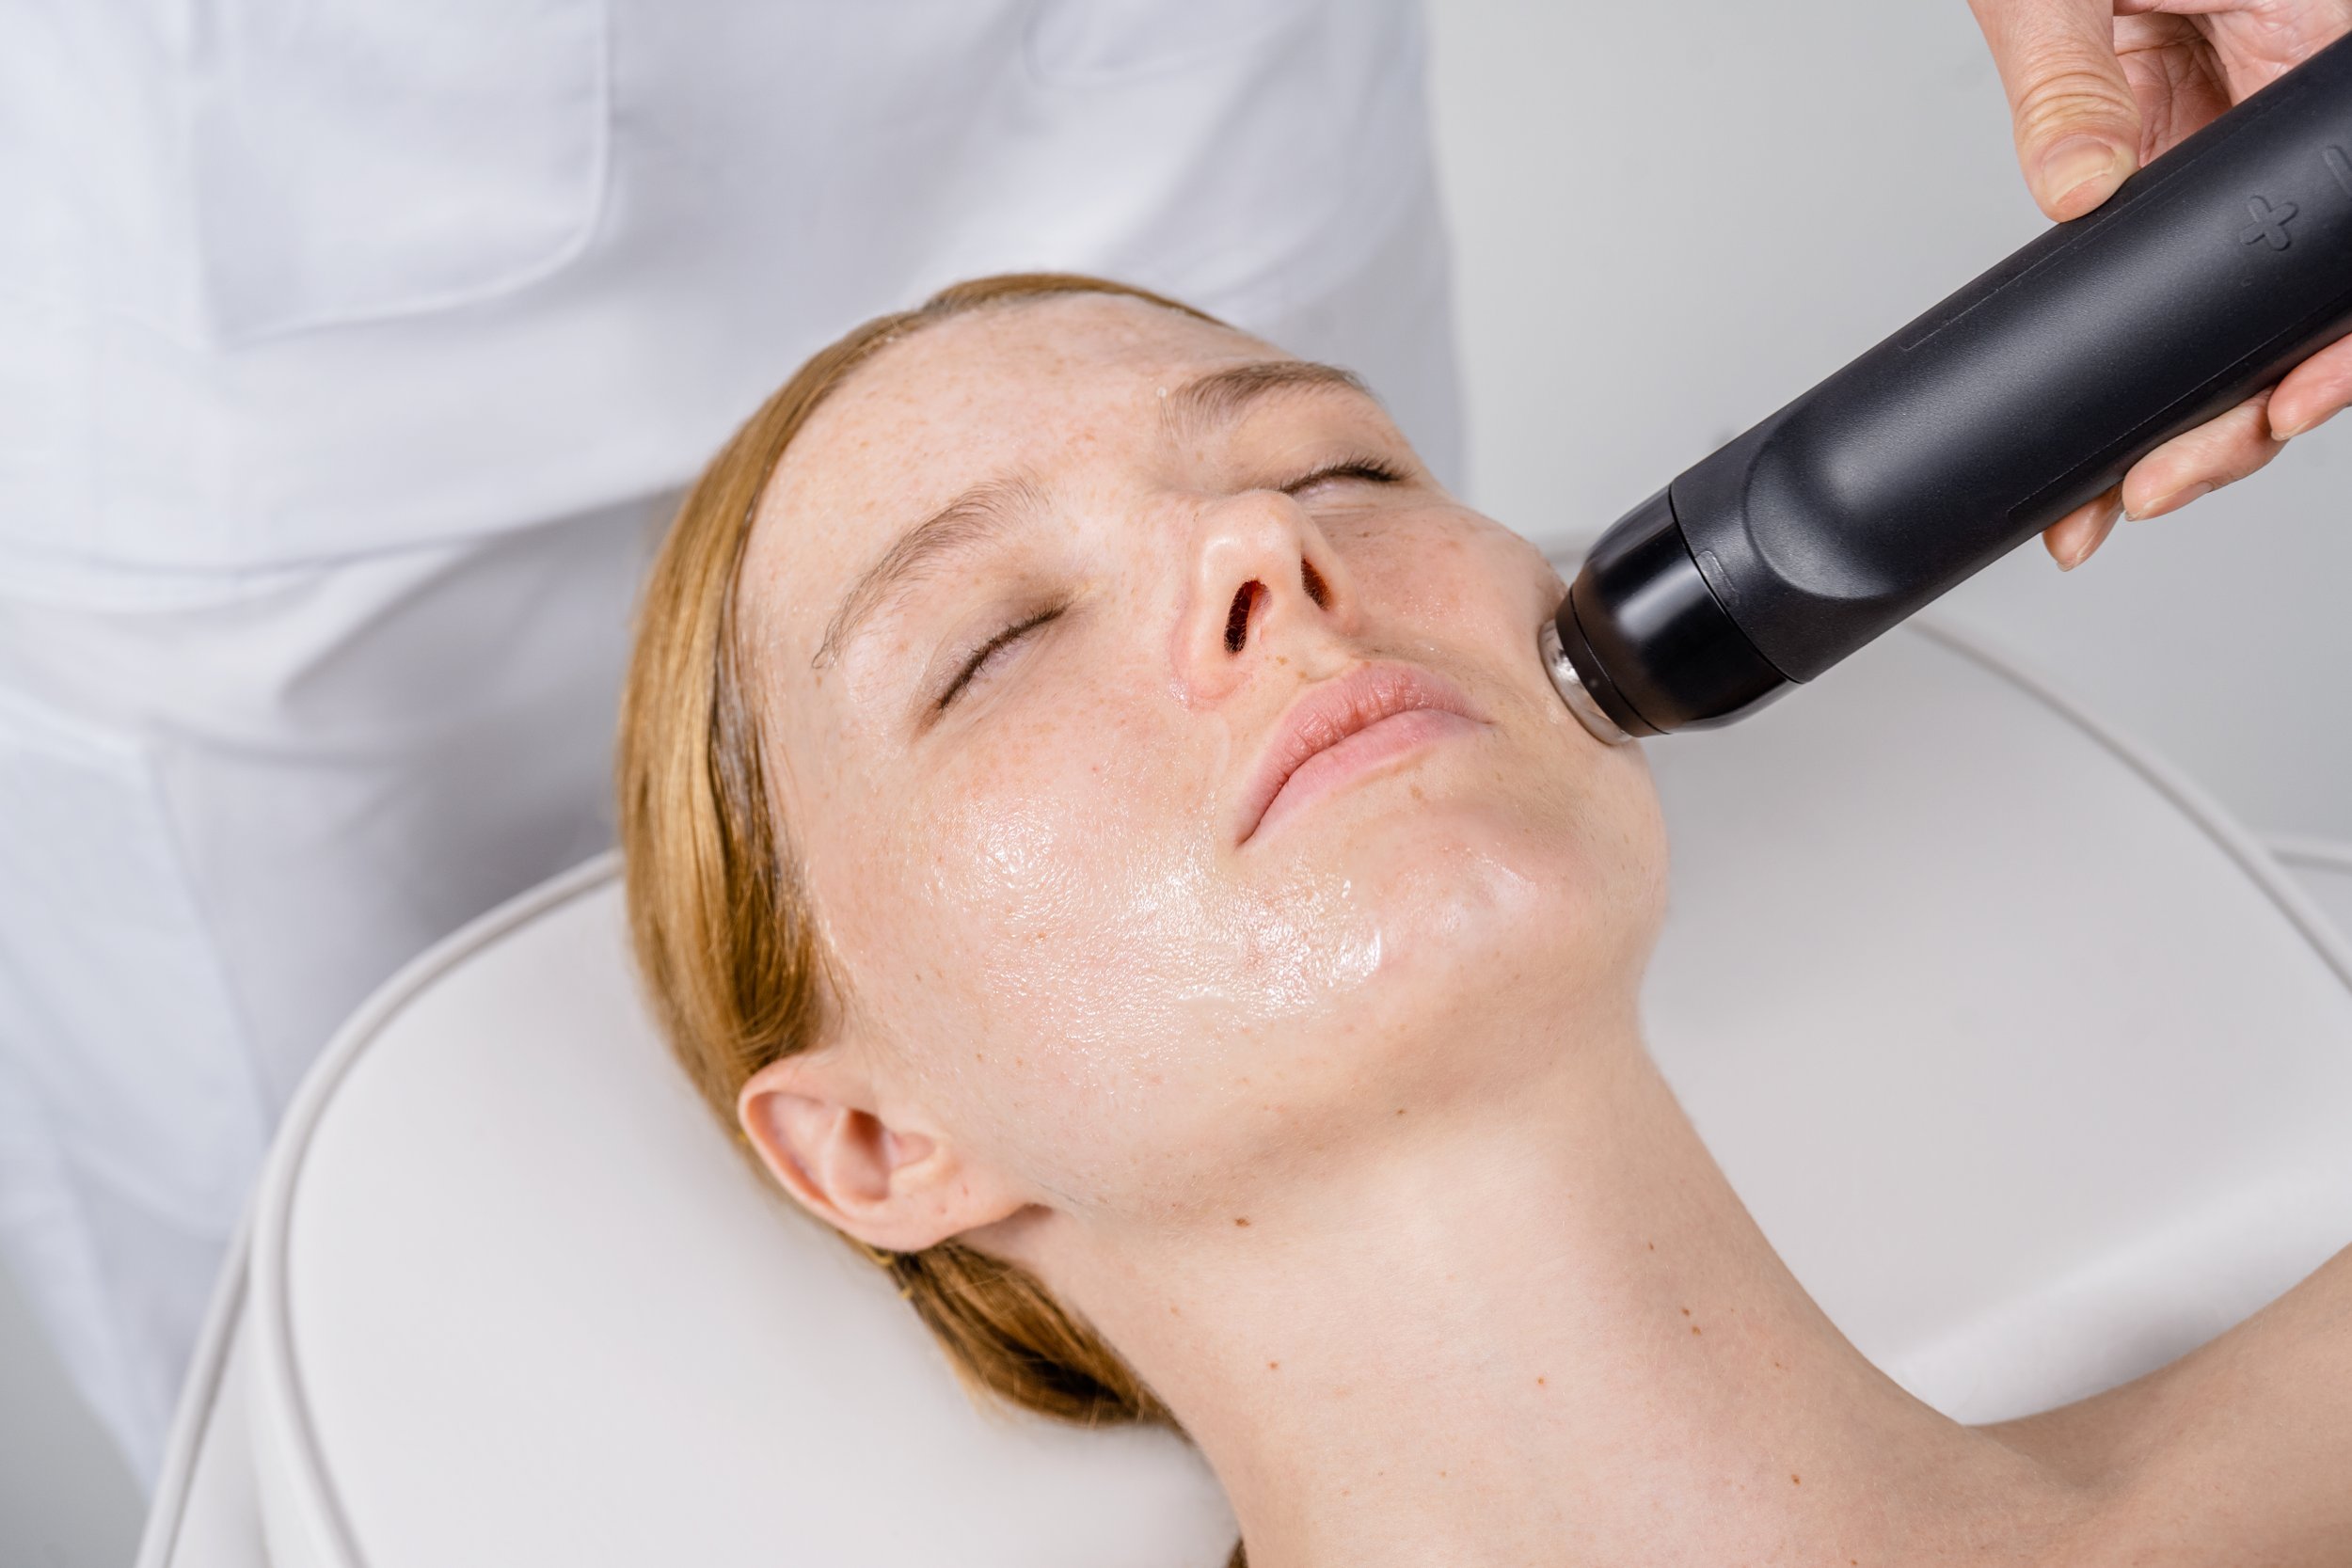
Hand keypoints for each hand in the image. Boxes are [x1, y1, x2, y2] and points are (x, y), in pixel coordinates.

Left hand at [1966, 0, 2351, 567]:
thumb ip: (2073, 80)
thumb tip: (2075, 194)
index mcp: (2320, 44)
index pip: (2349, 240)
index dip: (2331, 345)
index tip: (2279, 411)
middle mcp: (2302, 101)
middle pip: (2307, 293)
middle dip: (2242, 410)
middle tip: (2154, 489)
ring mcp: (2250, 131)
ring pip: (2252, 300)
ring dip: (2200, 404)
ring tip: (2118, 493)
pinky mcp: (2194, 139)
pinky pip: (2193, 262)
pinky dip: (2160, 348)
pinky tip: (2118, 425)